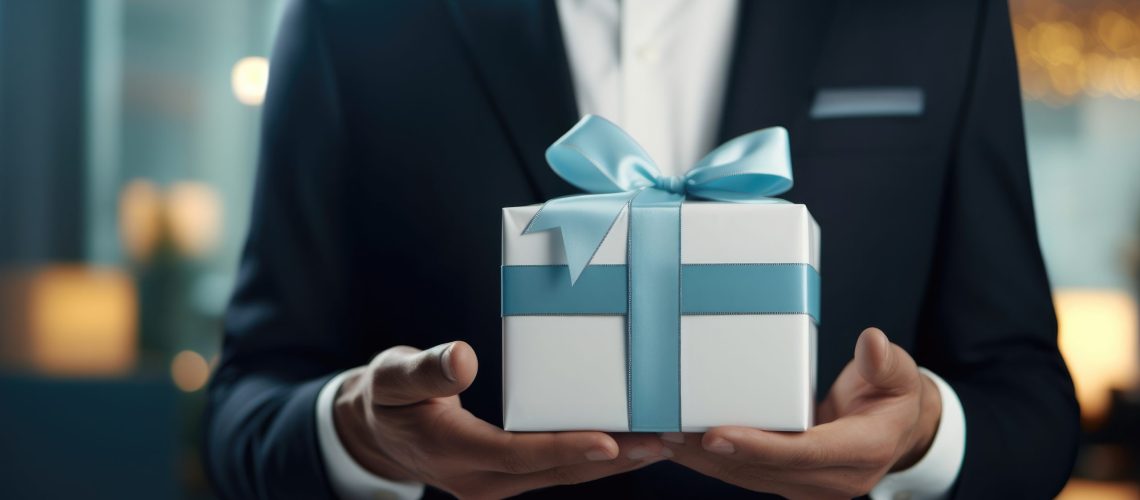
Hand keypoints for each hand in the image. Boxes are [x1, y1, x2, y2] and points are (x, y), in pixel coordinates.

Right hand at [333, 341, 670, 498]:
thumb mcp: (392, 376)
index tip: (610, 442)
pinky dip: (595, 457)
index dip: (564, 448)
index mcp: (454, 453)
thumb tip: (463, 359)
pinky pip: (558, 469)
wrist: (378, 433)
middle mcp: (481, 480)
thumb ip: (425, 370)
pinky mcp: (509, 477)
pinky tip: (630, 442)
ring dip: (614, 461)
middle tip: (665, 439)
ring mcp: (497, 484)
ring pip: (564, 474)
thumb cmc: (387, 397)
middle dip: (613, 458)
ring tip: (664, 441)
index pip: (519, 454)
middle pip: (556, 471)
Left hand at [661, 328, 940, 498]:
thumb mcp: (898, 374)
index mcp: (862, 451)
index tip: (716, 434)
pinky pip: (745, 475)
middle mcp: (834, 480)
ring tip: (658, 440)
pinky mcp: (790, 483)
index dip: (758, 446)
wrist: (899, 432)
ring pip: (746, 477)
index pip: (802, 452)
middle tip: (665, 432)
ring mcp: (810, 487)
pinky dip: (711, 461)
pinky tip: (677, 446)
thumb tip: (871, 342)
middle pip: (762, 470)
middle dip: (711, 454)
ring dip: (701, 461)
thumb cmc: (893, 396)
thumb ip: (884, 362)